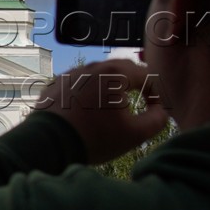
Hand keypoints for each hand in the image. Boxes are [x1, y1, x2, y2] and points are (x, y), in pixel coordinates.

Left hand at [34, 57, 169, 163]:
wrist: (49, 142)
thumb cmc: (95, 138)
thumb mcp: (134, 134)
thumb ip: (157, 120)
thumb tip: (161, 111)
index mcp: (115, 73)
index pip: (145, 75)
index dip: (155, 93)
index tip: (155, 110)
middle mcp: (93, 66)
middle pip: (123, 69)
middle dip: (135, 84)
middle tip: (140, 101)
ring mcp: (73, 73)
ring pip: (100, 74)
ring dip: (111, 87)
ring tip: (114, 106)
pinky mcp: (58, 83)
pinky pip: (80, 82)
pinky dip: (90, 91)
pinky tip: (90, 109)